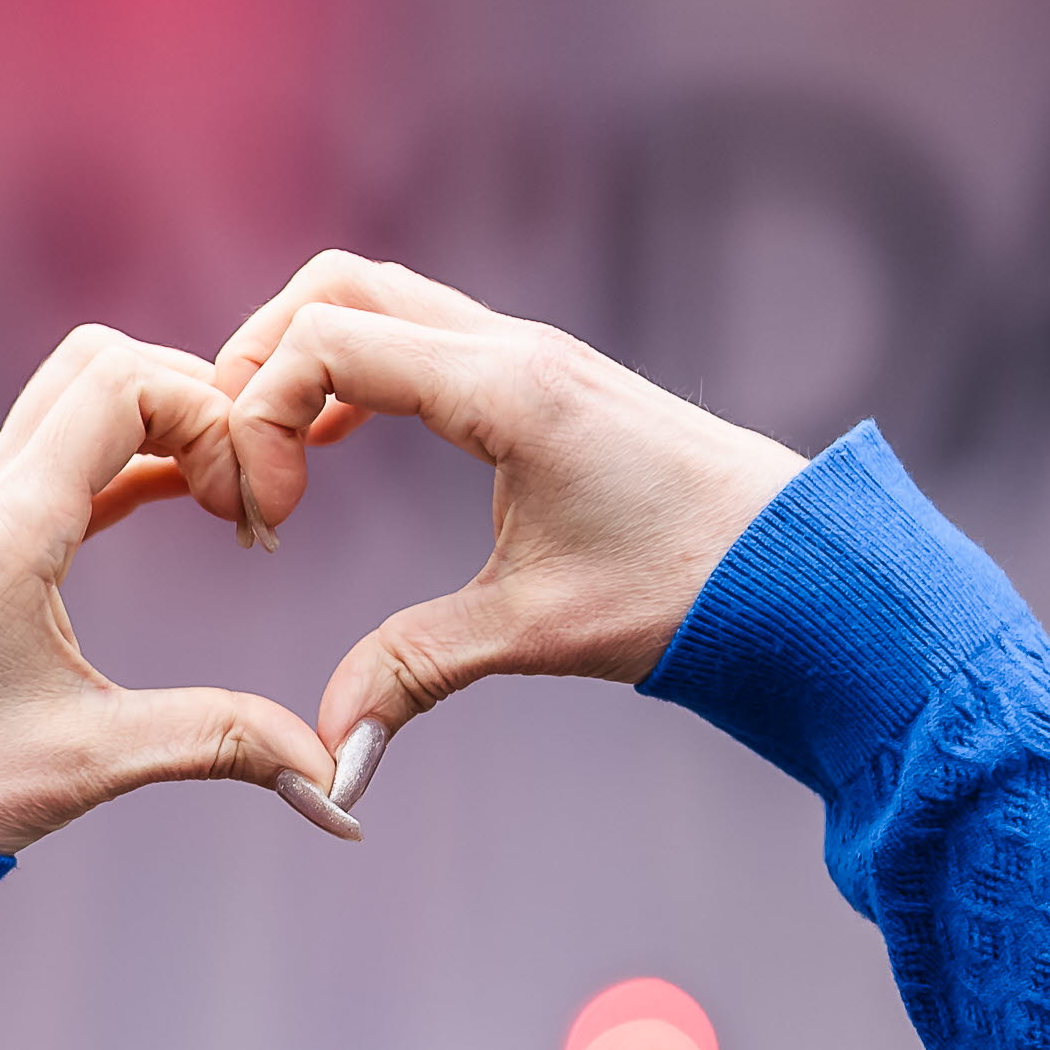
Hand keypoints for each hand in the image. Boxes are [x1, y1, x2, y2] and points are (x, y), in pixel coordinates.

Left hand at [0, 324, 346, 853]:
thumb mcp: (88, 763)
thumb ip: (218, 745)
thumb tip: (335, 781)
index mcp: (8, 527)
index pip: (127, 380)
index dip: (214, 418)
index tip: (251, 514)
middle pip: (101, 361)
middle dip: (195, 400)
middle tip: (245, 494)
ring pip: (75, 401)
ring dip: (160, 426)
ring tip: (224, 504)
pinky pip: (61, 460)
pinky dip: (129, 462)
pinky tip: (181, 510)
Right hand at [184, 252, 807, 796]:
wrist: (801, 560)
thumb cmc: (688, 584)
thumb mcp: (539, 630)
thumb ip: (416, 672)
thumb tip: (331, 760)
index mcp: (504, 386)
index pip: (325, 342)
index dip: (260, 420)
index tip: (268, 523)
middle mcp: (509, 347)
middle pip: (334, 290)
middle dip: (261, 366)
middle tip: (248, 470)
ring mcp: (523, 352)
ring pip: (374, 300)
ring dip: (307, 363)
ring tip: (282, 462)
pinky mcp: (535, 377)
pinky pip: (415, 335)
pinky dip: (355, 372)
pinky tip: (340, 448)